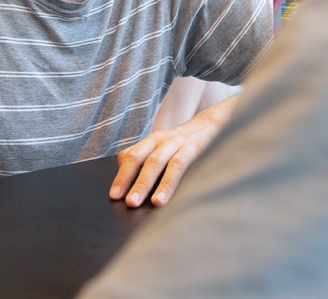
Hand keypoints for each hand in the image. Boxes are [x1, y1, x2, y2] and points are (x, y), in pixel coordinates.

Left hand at [109, 98, 235, 206]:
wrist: (214, 124)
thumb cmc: (187, 144)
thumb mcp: (166, 149)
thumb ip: (152, 162)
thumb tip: (138, 188)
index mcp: (151, 141)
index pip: (129, 155)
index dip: (120, 174)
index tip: (113, 195)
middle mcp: (159, 140)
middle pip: (136, 158)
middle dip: (125, 179)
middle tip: (117, 199)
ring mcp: (175, 143)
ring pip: (154, 163)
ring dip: (142, 183)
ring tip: (133, 202)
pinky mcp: (192, 148)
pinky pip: (176, 167)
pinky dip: (166, 184)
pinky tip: (160, 199)